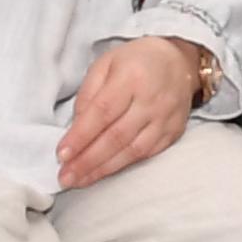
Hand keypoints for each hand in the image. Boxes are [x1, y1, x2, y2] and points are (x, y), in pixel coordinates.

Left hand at [59, 36, 204, 188]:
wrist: (179, 62)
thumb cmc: (137, 61)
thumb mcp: (106, 64)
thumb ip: (88, 94)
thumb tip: (76, 128)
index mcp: (132, 76)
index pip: (102, 112)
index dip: (81, 136)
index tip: (62, 154)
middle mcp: (152, 100)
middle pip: (116, 137)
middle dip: (88, 160)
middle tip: (65, 176)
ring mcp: (165, 118)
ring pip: (132, 151)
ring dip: (103, 169)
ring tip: (80, 180)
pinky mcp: (174, 132)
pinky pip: (147, 154)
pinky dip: (123, 166)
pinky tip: (104, 172)